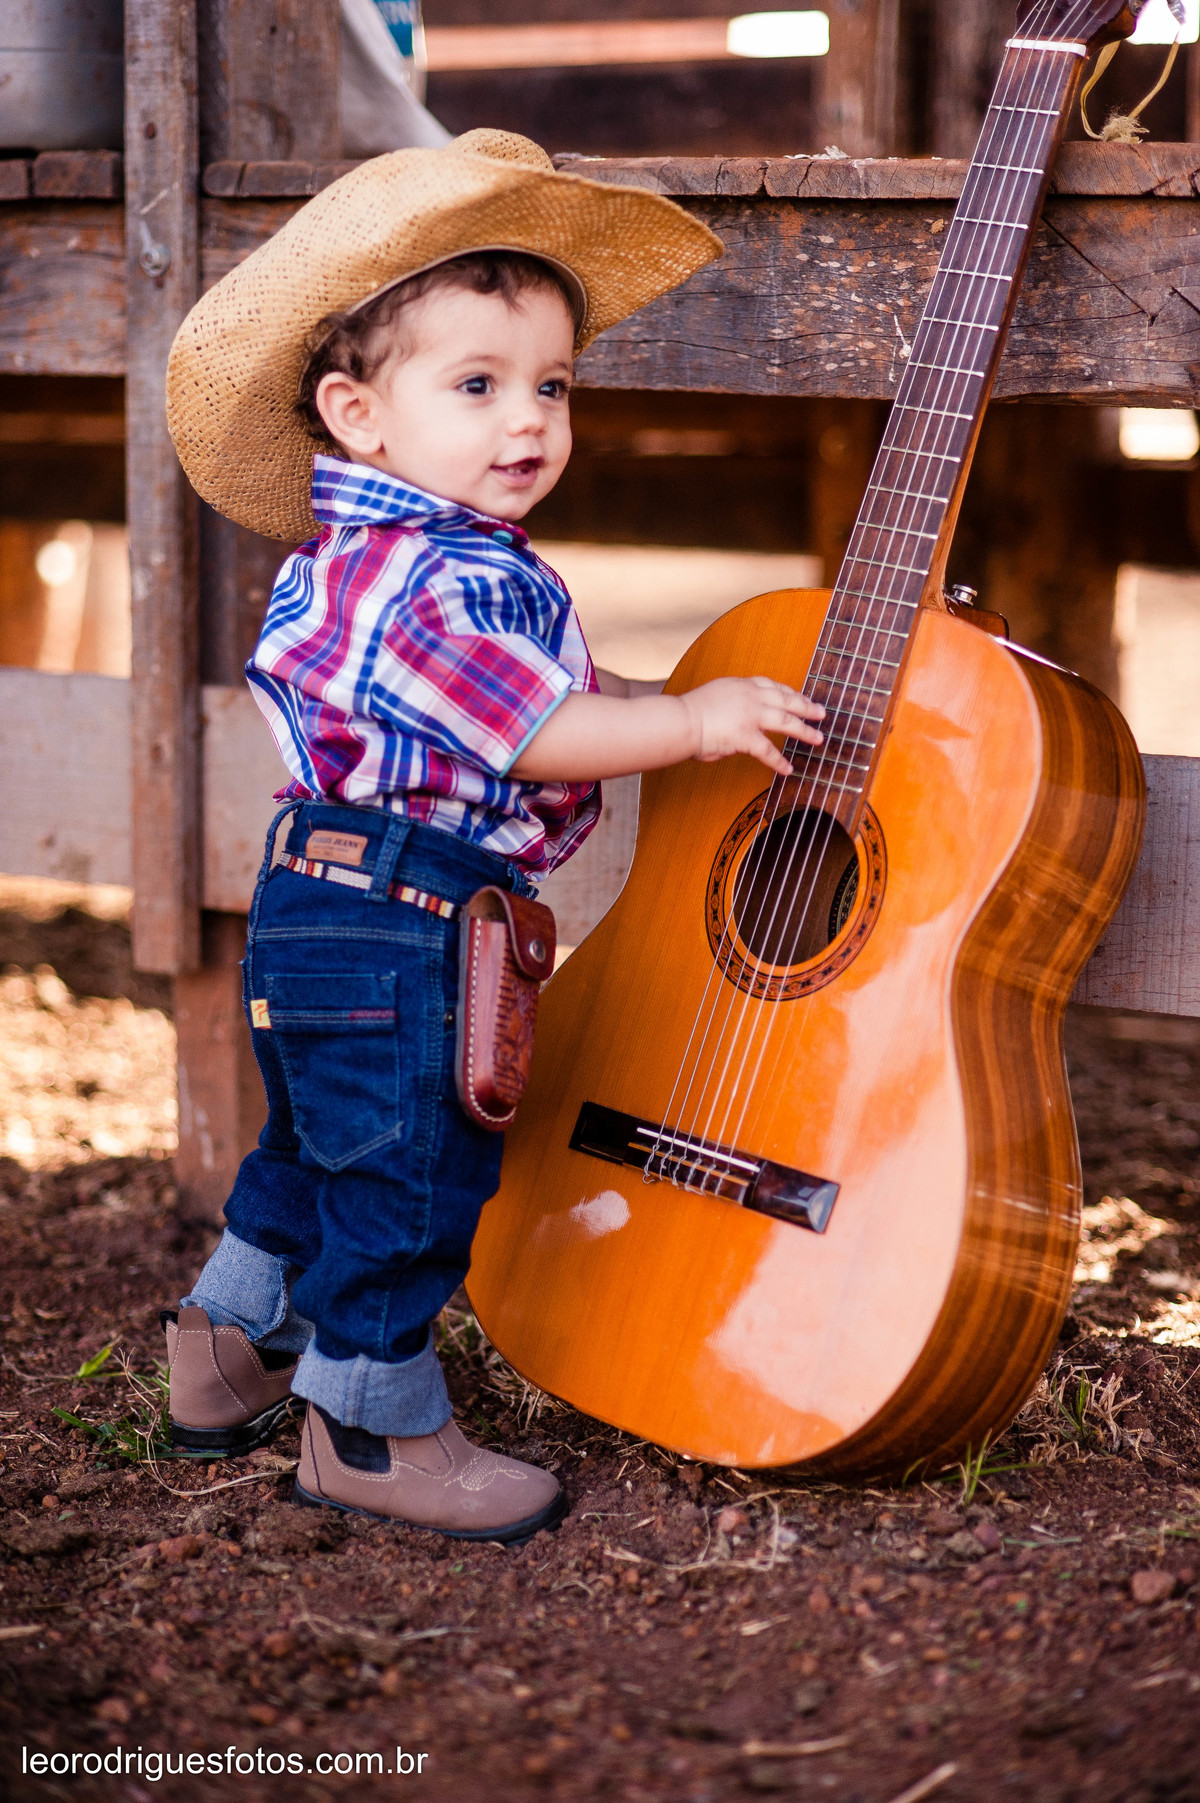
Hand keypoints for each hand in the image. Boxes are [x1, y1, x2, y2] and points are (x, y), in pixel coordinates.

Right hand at [679, 676, 823, 776]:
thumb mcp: (716, 696)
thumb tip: (742, 719)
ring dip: (805, 731)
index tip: (800, 698)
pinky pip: (768, 751)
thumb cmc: (689, 713)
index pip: (773, 686)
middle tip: (821, 713)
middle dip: (807, 707)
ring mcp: (750, 715)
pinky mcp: (746, 736)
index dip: (790, 693)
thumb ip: (734, 704)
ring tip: (818, 739)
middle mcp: (750, 696)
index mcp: (742, 685)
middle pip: (787, 700)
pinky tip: (788, 769)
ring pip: (786, 722)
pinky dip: (779, 761)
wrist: (680, 721)